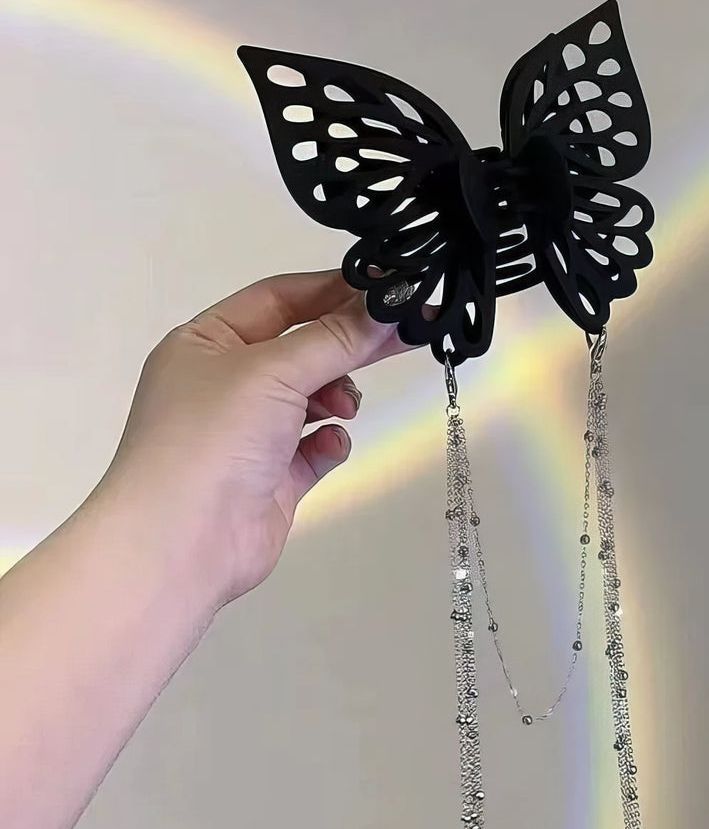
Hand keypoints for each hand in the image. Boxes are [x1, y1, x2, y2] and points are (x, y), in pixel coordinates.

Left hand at [91, 269, 412, 613]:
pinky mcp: (272, 478)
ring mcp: (249, 432)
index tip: (389, 287)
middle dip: (350, 342)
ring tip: (344, 408)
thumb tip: (388, 305)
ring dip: (336, 396)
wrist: (182, 541)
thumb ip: (336, 338)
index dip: (334, 289)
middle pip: (302, 348)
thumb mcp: (273, 370)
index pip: (280, 300)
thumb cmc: (212, 436)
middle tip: (406, 334)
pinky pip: (314, 448)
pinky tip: (332, 444)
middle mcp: (226, 382)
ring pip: (312, 398)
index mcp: (207, 341)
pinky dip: (329, 442)